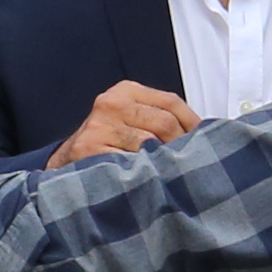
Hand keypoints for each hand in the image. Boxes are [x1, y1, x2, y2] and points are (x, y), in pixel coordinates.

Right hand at [51, 80, 198, 164]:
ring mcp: (99, 127)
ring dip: (164, 162)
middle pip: (165, 122)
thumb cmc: (107, 144)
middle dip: (181, 145)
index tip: (204, 141)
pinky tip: (148, 181)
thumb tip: (203, 132)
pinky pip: (130, 164)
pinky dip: (144, 174)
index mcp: (125, 91)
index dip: (193, 123)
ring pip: (150, 145)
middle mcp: (110, 104)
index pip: (171, 101)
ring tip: (170, 174)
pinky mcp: (90, 150)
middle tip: (187, 163)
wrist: (66, 164)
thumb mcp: (130, 119)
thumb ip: (159, 118)